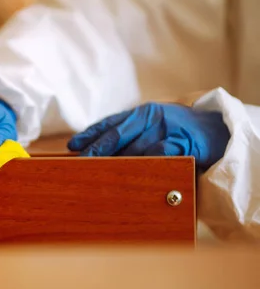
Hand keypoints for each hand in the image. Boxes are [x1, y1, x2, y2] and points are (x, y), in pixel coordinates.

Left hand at [67, 102, 229, 170]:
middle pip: (116, 135)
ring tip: (100, 174)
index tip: (73, 145)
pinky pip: (157, 156)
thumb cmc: (177, 131)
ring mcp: (166, 128)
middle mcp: (150, 117)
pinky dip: (145, 166)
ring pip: (134, 149)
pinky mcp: (181, 142)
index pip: (109, 122)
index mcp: (140, 112)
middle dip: (97, 149)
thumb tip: (98, 151)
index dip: (90, 134)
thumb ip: (130, 134)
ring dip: (117, 164)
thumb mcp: (152, 126)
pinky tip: (132, 176)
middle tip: (82, 162)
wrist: (214, 131)